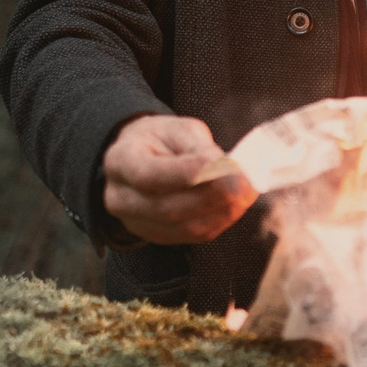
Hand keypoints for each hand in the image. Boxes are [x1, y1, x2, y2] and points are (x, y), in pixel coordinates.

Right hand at [103, 114, 255, 244]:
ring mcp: (137, 223)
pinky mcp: (159, 237)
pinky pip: (193, 236)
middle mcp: (121, 198)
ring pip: (184, 227)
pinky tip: (236, 205)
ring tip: (247, 192)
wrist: (142, 157)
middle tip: (245, 181)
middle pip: (168, 207)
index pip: (149, 176)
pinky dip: (220, 221)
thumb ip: (197, 147)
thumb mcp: (177, 129)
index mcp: (120, 162)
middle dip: (213, 195)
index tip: (222, 164)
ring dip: (222, 211)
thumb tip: (222, 168)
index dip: (186, 173)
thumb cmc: (162, 140)